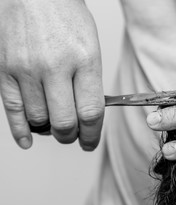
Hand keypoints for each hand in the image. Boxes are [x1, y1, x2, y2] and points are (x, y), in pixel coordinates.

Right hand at [0, 0, 103, 150]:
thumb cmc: (66, 16)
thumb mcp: (91, 46)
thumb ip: (90, 82)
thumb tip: (86, 115)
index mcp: (84, 60)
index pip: (91, 112)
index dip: (92, 135)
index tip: (90, 142)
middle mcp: (55, 66)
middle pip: (64, 122)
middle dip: (71, 136)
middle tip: (74, 136)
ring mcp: (26, 69)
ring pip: (39, 120)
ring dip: (49, 131)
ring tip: (55, 127)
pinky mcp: (5, 70)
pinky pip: (12, 110)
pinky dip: (20, 131)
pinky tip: (28, 140)